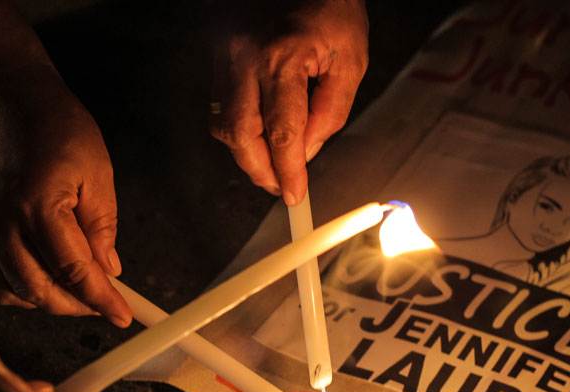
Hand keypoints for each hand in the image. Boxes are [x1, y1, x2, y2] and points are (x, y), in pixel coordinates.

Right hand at [0, 66, 130, 326]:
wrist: (4, 93)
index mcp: (38, 203)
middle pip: (35, 289)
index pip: (73, 270)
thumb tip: (109, 270)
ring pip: (4, 289)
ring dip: (41, 301)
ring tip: (72, 291)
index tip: (121, 316)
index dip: (100, 299)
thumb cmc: (57, 124)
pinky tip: (38, 279)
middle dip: (73, 306)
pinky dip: (12, 287)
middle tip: (100, 302)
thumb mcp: (96, 171)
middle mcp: (0, 218)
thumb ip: (102, 226)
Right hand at [209, 0, 367, 205]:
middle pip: (240, 136)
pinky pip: (220, 104)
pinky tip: (259, 134)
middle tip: (280, 186)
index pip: (282, 134)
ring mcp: (226, 54)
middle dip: (260, 170)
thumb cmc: (332, 8)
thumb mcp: (350, 62)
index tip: (294, 195)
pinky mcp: (219, 53)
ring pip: (223, 124)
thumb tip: (306, 154)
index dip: (288, 172)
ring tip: (272, 164)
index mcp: (283, 57)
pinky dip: (238, 128)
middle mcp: (246, 57)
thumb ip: (329, 113)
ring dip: (245, 153)